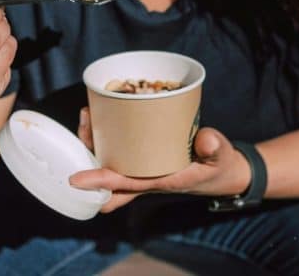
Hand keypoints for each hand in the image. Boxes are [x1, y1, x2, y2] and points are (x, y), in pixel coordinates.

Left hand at [69, 107, 251, 211]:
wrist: (223, 173)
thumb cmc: (219, 165)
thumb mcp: (221, 156)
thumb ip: (214, 148)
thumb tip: (206, 140)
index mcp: (161, 181)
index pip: (124, 184)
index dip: (99, 180)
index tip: (75, 179)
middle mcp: (145, 179)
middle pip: (106, 179)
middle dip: (88, 159)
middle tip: (85, 125)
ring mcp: (143, 171)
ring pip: (108, 165)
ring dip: (93, 145)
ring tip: (89, 115)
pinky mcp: (144, 161)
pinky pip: (117, 155)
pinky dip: (105, 139)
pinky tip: (102, 118)